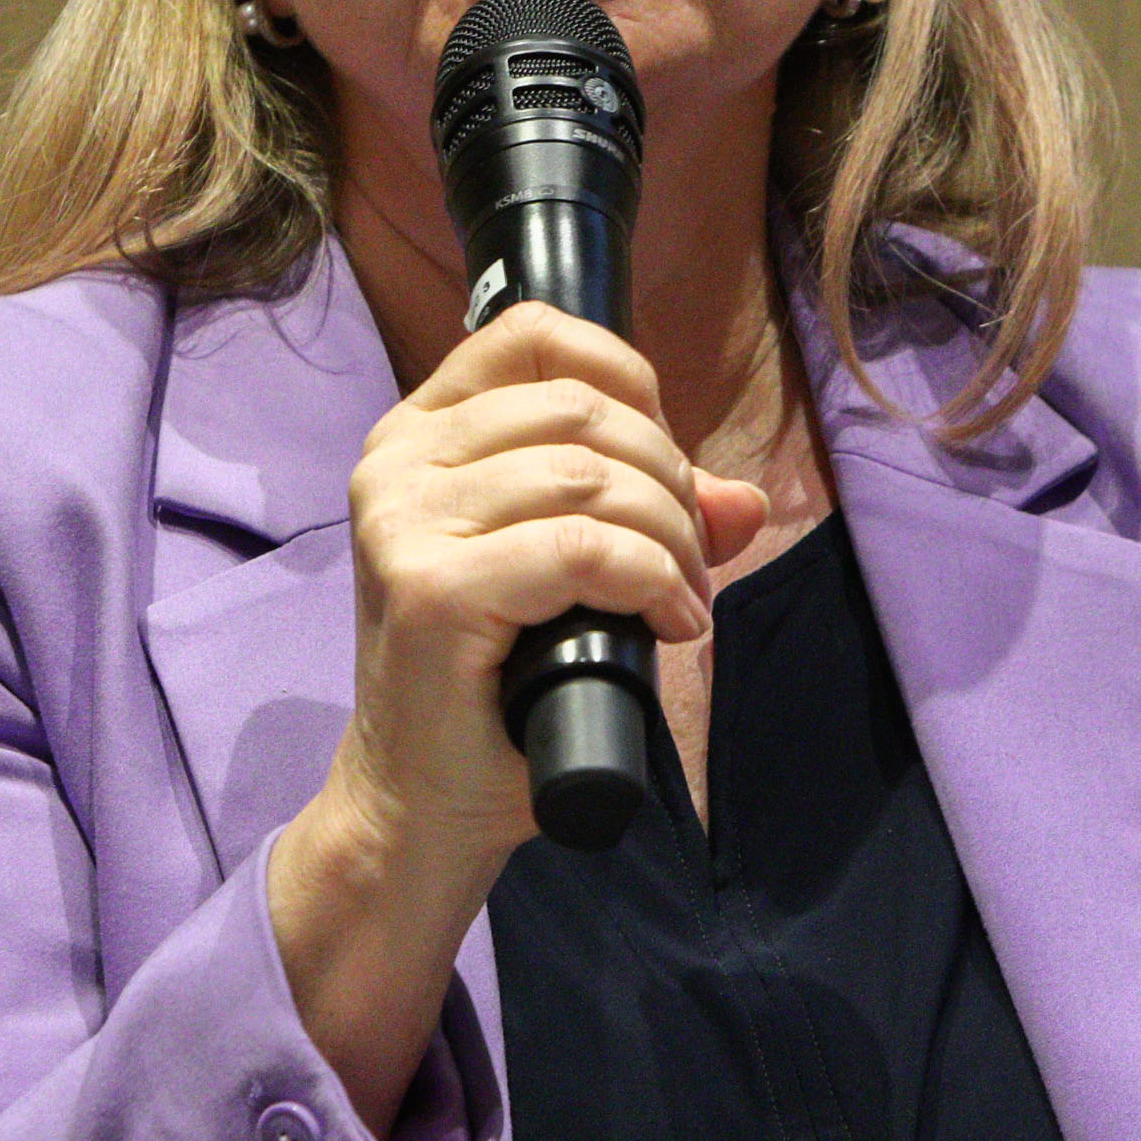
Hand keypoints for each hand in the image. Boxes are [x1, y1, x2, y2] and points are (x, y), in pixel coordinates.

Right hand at [270, 305, 766, 1129]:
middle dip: (669, 480)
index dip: (629, 382)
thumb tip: (744, 500)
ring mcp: (405, 522)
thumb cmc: (491, 690)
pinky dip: (652, 579)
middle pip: (583, 411)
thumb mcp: (570, 578)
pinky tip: (670, 623)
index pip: (533, 333)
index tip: (665, 463)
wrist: (421, 807)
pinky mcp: (433, 588)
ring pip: (593, 477)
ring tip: (680, 598)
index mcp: (417, 435)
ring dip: (670, 537)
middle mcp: (396, 462)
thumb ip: (645, 521)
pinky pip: (585, 548)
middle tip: (689, 559)